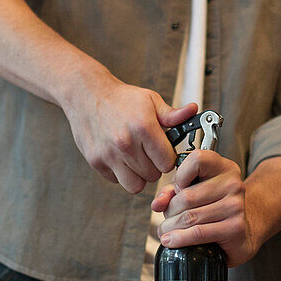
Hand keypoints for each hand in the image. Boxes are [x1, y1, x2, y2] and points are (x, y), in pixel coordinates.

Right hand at [63, 63, 196, 193]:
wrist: (86, 94)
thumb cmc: (121, 98)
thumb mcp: (150, 100)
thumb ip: (172, 114)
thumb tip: (193, 111)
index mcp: (144, 127)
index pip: (167, 162)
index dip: (168, 158)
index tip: (163, 152)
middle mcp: (126, 143)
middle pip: (153, 175)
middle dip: (155, 167)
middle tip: (149, 154)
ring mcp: (109, 155)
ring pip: (135, 185)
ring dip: (139, 176)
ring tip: (137, 160)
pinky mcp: (96, 162)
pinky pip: (117, 181)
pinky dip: (121, 174)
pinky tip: (121, 158)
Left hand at [151, 150, 258, 267]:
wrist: (244, 230)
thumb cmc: (215, 207)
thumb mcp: (193, 191)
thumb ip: (172, 192)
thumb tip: (157, 203)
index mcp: (223, 167)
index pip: (197, 160)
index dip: (180, 175)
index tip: (178, 189)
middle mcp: (232, 184)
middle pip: (187, 196)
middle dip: (170, 211)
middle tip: (167, 220)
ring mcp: (235, 206)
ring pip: (190, 216)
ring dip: (171, 227)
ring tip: (166, 232)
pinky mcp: (234, 228)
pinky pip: (198, 233)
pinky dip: (180, 238)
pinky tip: (171, 240)